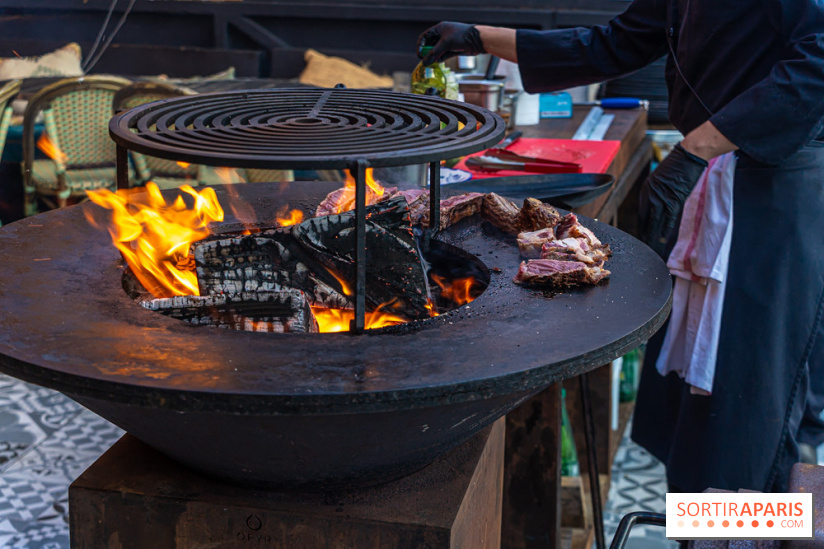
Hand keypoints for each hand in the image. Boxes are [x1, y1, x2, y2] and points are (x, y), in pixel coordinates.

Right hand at [417, 22, 484, 64]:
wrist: (477, 41)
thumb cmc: (462, 36)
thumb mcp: (445, 43)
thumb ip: (434, 53)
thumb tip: (424, 62)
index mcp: (440, 29)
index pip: (425, 36)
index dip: (421, 45)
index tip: (419, 54)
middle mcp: (443, 35)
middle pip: (430, 45)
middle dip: (427, 52)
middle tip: (425, 60)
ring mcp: (448, 43)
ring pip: (436, 51)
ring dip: (434, 57)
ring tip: (433, 61)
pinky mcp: (452, 49)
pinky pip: (443, 55)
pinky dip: (440, 58)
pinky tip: (439, 61)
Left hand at [638, 143, 707, 257]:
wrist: (689, 154)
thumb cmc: (678, 165)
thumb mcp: (661, 178)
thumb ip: (657, 191)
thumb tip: (657, 204)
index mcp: (646, 189)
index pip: (641, 212)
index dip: (642, 224)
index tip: (641, 234)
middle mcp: (651, 193)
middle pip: (645, 218)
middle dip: (644, 232)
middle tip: (642, 244)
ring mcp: (662, 196)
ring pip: (655, 221)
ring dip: (652, 235)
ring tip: (649, 246)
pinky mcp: (674, 198)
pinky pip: (668, 217)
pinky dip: (665, 229)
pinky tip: (662, 238)